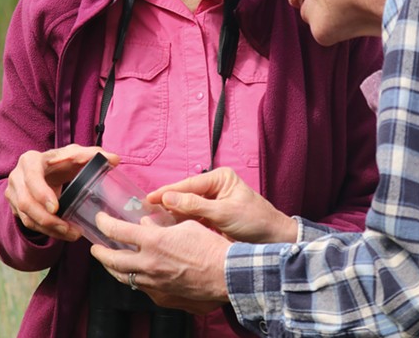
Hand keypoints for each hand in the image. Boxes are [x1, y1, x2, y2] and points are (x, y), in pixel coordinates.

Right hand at [5, 144, 119, 241]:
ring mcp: (14, 194)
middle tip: (68, 228)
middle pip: (26, 202)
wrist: (46, 169)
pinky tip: (64, 234)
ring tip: (71, 234)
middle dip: (47, 219)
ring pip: (27, 217)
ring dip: (49, 229)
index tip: (56, 207)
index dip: (41, 193)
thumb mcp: (76, 155)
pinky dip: (47, 231)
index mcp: (30, 160)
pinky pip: (29, 224)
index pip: (32, 177)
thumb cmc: (62, 161)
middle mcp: (17, 177)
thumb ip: (94, 155)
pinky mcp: (17, 208)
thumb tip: (115, 159)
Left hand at [91, 214, 230, 304]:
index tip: (100, 219)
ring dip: (114, 268)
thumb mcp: (185, 226)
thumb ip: (162, 225)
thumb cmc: (209, 247)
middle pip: (113, 260)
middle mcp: (148, 264)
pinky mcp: (162, 297)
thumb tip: (147, 224)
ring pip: (124, 277)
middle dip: (100, 253)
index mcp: (153, 242)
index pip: (118, 231)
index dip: (105, 223)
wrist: (225, 274)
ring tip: (110, 262)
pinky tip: (137, 275)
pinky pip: (141, 288)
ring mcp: (153, 284)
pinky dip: (135, 279)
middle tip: (95, 247)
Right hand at [147, 167, 297, 243]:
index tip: (149, 198)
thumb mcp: (224, 213)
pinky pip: (193, 219)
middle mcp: (215, 187)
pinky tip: (168, 230)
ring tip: (152, 223)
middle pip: (185, 195)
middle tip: (145, 213)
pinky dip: (181, 224)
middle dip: (167, 204)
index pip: (188, 184)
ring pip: (187, 208)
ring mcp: (213, 203)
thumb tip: (168, 198)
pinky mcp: (212, 218)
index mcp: (220, 178)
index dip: (168, 192)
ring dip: (172, 215)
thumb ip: (196, 206)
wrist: (273, 240)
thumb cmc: (255, 222)